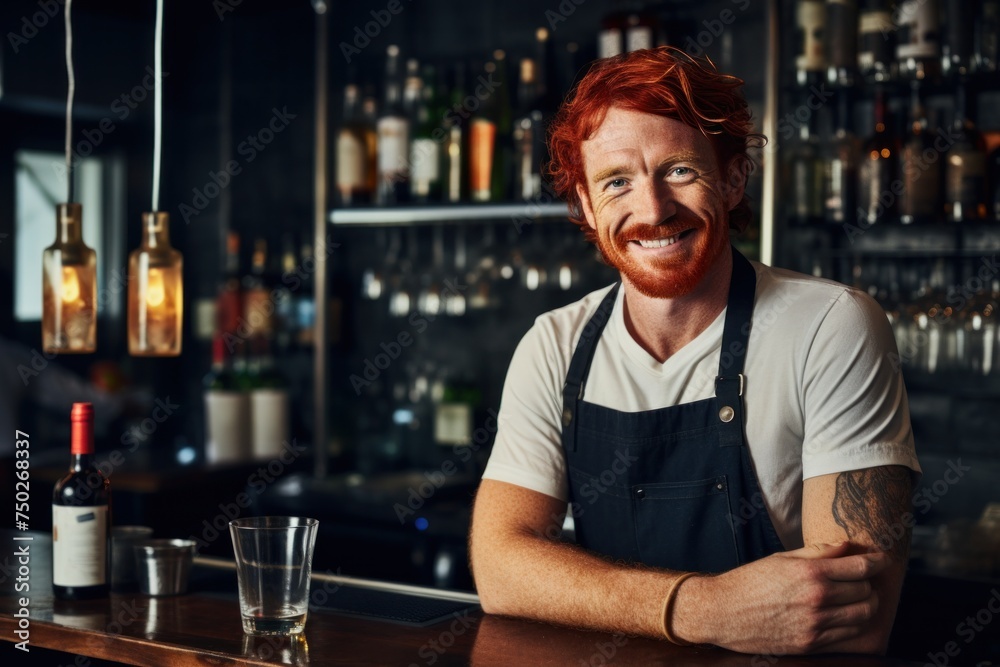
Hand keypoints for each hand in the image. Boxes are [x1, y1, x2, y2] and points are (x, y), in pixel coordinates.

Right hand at [672, 541, 887, 654]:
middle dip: (868, 583)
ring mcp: (815, 625)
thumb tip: (848, 546)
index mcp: (810, 573)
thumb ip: (818, 552)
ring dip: (865, 605)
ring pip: (862, 616)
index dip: (877, 561)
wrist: (722, 612)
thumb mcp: (782, 558)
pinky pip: (848, 636)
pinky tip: (846, 616)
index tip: (881, 559)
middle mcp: (816, 599)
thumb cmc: (750, 581)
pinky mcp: (811, 644)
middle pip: (866, 592)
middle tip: (862, 579)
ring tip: (857, 598)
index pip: (860, 568)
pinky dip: (854, 625)